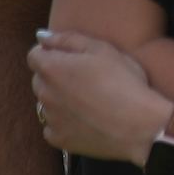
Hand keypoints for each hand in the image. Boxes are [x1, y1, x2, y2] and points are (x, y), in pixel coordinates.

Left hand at [28, 31, 170, 164]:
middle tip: (86, 77)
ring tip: (90, 99)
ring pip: (47, 103)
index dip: (51, 52)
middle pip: (40, 79)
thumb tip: (42, 36)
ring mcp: (50, 118)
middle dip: (56, 75)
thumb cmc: (124, 82)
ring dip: (60, 99)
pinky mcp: (58, 138)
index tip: (71, 56)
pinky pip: (54, 126)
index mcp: (53, 68)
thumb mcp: (103, 49)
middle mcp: (44, 93)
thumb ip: (68, 39)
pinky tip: (88, 119)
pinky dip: (65, 122)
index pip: (34, 55)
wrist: (139, 124)